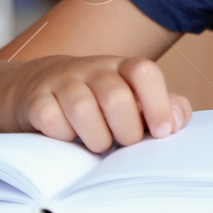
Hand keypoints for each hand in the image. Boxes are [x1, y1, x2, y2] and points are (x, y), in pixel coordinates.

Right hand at [8, 54, 192, 151]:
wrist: (39, 86)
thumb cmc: (97, 100)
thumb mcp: (133, 99)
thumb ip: (164, 108)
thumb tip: (175, 123)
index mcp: (121, 68)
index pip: (144, 72)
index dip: (158, 104)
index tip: (161, 131)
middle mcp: (93, 69)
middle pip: (116, 98)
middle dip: (126, 132)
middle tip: (123, 141)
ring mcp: (62, 81)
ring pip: (83, 110)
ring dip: (96, 139)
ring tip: (98, 144)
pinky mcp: (37, 99)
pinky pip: (52, 121)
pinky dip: (64, 137)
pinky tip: (68, 136)